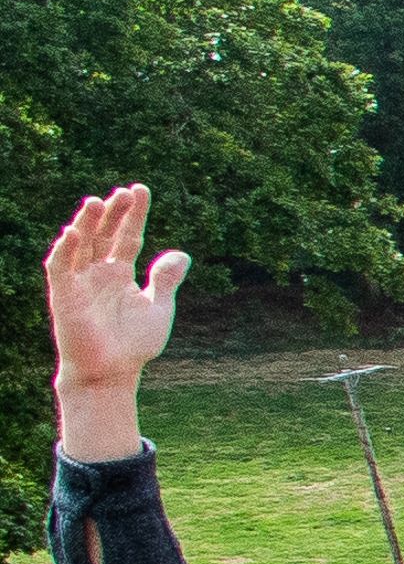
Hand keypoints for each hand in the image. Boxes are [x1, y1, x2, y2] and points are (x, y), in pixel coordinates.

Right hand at [41, 185, 185, 393]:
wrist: (112, 374)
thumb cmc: (133, 345)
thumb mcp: (157, 308)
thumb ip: (166, 280)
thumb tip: (182, 253)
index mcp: (119, 273)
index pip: (127, 236)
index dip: (134, 214)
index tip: (141, 190)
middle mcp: (97, 272)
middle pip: (103, 234)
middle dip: (112, 213)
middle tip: (124, 193)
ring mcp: (79, 282)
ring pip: (80, 245)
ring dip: (87, 223)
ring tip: (97, 202)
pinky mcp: (64, 296)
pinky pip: (61, 268)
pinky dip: (66, 250)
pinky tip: (74, 232)